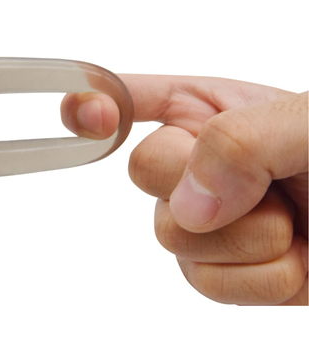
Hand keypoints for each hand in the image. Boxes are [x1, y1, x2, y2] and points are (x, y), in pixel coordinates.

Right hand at [62, 76, 307, 304]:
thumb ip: (244, 140)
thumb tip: (189, 205)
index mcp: (208, 109)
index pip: (130, 98)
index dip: (96, 103)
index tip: (91, 116)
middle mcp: (195, 162)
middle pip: (143, 171)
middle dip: (200, 180)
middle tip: (260, 181)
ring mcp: (204, 220)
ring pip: (171, 235)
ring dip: (245, 238)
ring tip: (293, 223)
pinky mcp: (221, 270)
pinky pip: (205, 282)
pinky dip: (259, 279)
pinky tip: (293, 258)